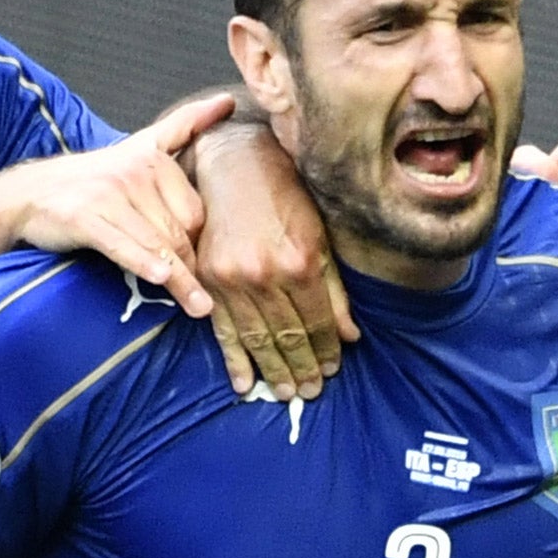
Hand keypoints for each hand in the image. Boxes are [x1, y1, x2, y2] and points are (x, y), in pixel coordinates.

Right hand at [0, 93, 234, 315]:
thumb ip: (184, 125)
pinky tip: (161, 277)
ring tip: (199, 307)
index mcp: (154, 159)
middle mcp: (134, 173)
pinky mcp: (83, 217)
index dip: (199, 244)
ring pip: (156, 244)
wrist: (28, 194)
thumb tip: (228, 101)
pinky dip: (142, 262)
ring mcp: (108, 195)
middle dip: (191, 268)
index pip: (195, 212)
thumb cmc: (95, 180)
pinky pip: (122, 245)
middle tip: (204, 300)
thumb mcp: (141, 145)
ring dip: (179, 280)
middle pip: (179, 232)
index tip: (205, 270)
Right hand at [193, 120, 359, 399]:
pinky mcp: (208, 279)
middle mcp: (265, 276)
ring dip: (273, 370)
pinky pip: (223, 328)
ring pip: (257, 338)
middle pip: (288, 336)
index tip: (331, 370)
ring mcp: (232, 280)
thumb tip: (350, 335)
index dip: (325, 351)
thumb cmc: (285, 194)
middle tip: (310, 392)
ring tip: (287, 393)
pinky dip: (235, 359)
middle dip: (302, 368)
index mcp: (300, 263)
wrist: (233, 164)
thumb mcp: (320, 235)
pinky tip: (245, 384)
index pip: (317, 323)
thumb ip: (334, 289)